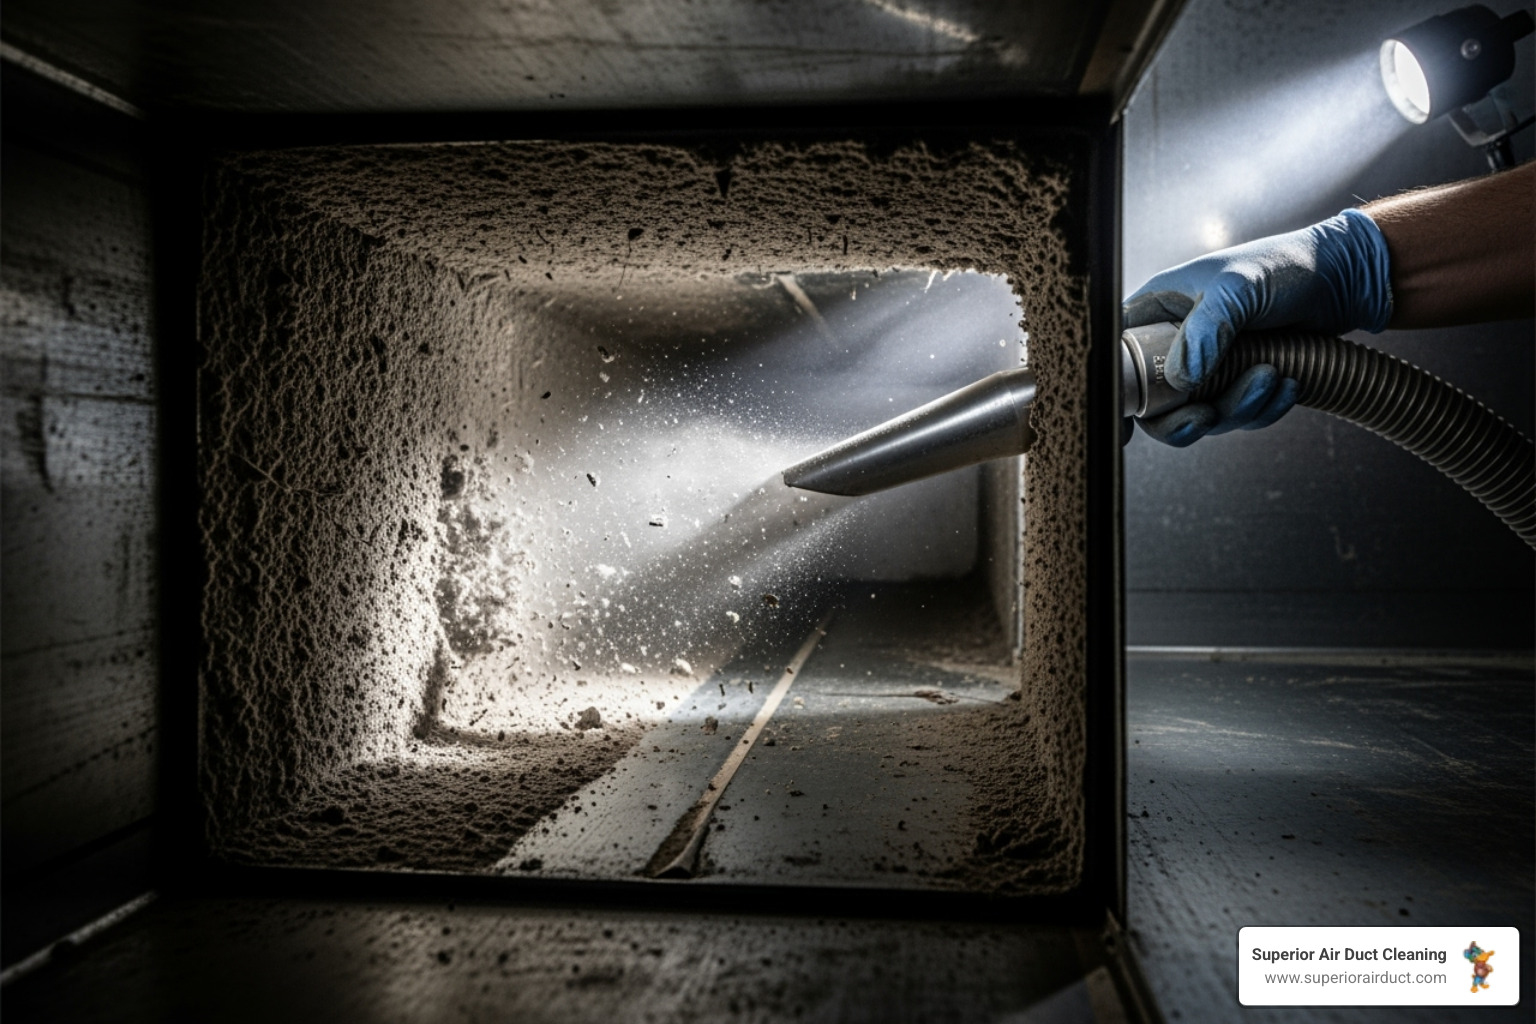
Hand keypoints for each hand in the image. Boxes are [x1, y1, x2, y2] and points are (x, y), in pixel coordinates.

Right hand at [1123, 209, 1392, 445]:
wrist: (1342, 277)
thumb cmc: (1283, 265)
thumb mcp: (1238, 287)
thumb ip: (1205, 330)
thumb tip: (1180, 381)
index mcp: (1156, 311)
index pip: (1116, 357)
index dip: (1115, 394)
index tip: (1126, 425)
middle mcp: (1174, 341)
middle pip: (1153, 403)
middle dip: (1181, 419)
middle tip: (1207, 416)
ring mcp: (1207, 365)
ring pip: (1200, 414)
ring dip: (1237, 408)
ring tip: (1274, 377)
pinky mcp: (1238, 381)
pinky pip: (1238, 414)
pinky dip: (1263, 409)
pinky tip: (1289, 385)